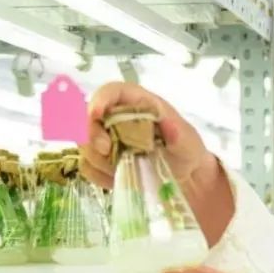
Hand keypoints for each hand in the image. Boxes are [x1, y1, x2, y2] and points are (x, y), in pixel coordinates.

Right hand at [79, 82, 232, 242]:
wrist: (185, 178)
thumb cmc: (186, 151)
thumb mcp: (188, 141)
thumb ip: (178, 132)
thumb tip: (168, 122)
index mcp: (136, 103)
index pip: (111, 92)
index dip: (100, 99)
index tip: (97, 114)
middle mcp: (116, 118)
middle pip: (88, 117)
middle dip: (92, 134)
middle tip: (107, 151)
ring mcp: (107, 140)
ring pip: (85, 144)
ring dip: (98, 159)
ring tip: (124, 169)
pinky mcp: (103, 162)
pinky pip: (88, 167)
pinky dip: (99, 176)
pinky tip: (118, 180)